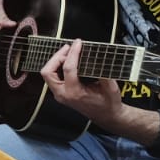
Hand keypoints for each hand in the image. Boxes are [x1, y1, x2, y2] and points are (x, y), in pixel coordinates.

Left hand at [39, 38, 159, 148]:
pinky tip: (67, 59)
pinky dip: (57, 66)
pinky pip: (52, 77)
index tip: (78, 43)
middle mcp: (63, 94)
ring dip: (55, 61)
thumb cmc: (109, 103)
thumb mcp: (111, 88)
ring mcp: (59, 94)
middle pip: (48, 72)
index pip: (68, 69)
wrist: (106, 116)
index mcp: (75, 93)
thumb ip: (105, 74)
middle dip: (57, 57)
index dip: (73, 53)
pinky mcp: (60, 93)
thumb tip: (100, 57)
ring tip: (68, 51)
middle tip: (69, 47)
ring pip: (48, 74)